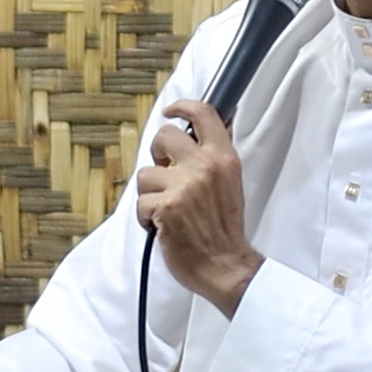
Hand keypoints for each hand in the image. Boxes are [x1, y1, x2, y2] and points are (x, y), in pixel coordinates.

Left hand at [135, 99, 263, 317]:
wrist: (226, 266)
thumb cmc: (225, 229)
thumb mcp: (231, 183)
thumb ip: (216, 157)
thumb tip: (207, 128)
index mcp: (224, 158)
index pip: (203, 114)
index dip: (182, 106)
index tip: (171, 111)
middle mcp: (204, 166)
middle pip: (165, 136)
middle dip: (158, 154)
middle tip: (165, 172)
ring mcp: (183, 186)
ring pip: (146, 173)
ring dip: (151, 194)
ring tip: (168, 210)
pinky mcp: (165, 206)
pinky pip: (140, 202)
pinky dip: (146, 218)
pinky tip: (163, 226)